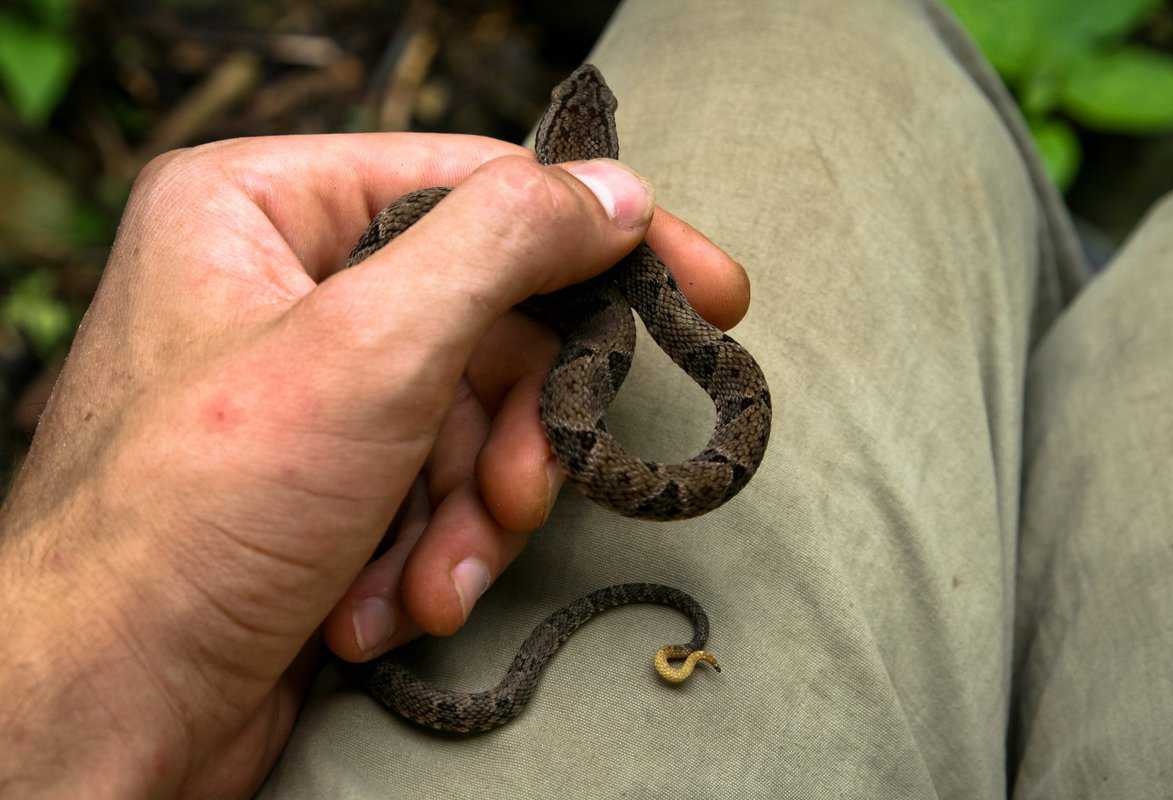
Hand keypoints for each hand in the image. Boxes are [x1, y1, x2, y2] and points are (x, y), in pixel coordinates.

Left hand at [0, 133, 748, 797]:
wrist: (104, 711)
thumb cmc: (192, 518)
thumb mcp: (368, 351)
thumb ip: (502, 245)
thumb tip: (613, 190)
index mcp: (263, 208)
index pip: (479, 188)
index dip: (600, 241)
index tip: (708, 292)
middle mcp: (283, 286)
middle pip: (486, 323)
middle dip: (513, 433)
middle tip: (522, 495)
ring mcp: (307, 389)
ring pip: (471, 422)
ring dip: (471, 514)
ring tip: (430, 579)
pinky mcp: (326, 480)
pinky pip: (433, 487)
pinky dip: (430, 553)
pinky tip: (381, 607)